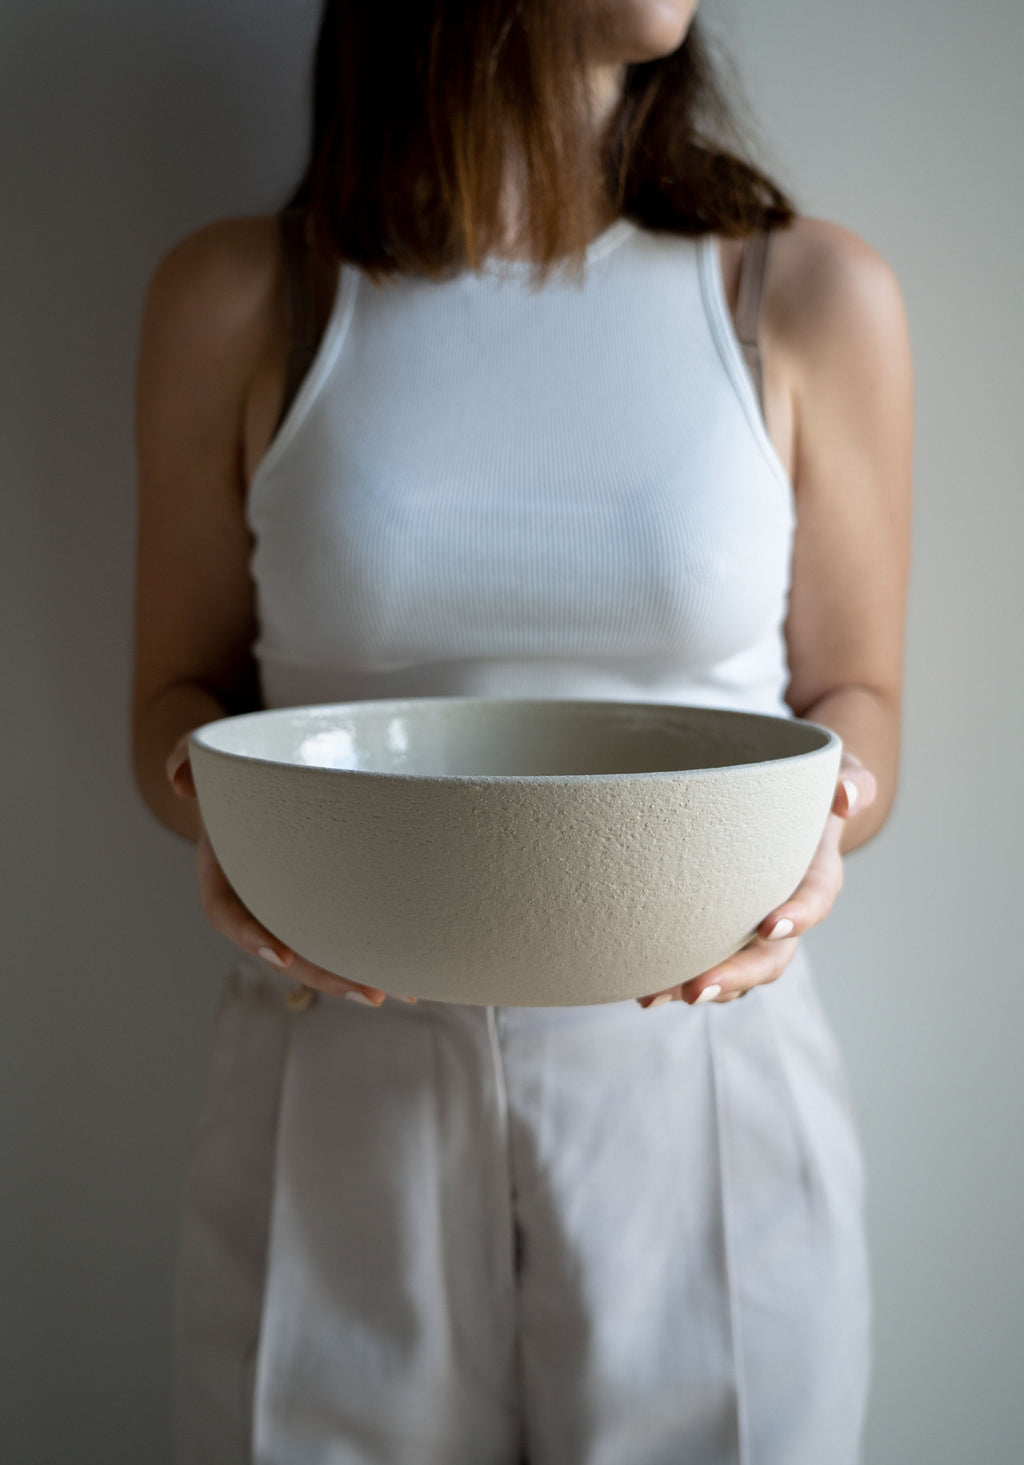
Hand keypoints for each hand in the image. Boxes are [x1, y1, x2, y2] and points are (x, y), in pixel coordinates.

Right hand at [166, 732, 415, 1008]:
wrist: (254, 785)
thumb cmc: (235, 771)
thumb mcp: (208, 755)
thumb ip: (186, 757)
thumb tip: (180, 777)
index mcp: (222, 873)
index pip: (226, 913)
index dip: (250, 937)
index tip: (279, 953)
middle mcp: (254, 900)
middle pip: (284, 950)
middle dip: (323, 974)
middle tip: (369, 992)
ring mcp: (285, 907)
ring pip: (315, 952)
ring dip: (353, 975)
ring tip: (400, 990)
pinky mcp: (316, 903)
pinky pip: (337, 935)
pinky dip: (367, 954)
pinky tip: (407, 971)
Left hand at [635, 750, 876, 1008]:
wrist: (786, 809)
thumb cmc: (808, 788)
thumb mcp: (836, 772)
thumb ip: (850, 780)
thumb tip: (845, 795)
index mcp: (817, 874)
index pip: (815, 898)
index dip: (798, 915)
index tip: (769, 927)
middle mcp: (788, 910)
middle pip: (771, 956)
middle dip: (737, 975)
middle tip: (697, 989)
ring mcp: (755, 929)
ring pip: (737, 971)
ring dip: (701, 987)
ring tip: (654, 997)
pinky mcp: (725, 933)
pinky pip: (709, 965)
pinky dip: (677, 979)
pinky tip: (642, 988)